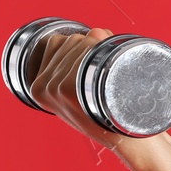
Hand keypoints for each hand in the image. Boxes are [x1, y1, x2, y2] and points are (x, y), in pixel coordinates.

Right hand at [29, 27, 134, 153]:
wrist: (130, 139)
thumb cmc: (113, 113)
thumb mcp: (91, 89)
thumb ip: (89, 55)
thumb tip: (98, 31)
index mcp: (39, 87)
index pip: (54, 42)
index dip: (80, 43)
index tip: (96, 60)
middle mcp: (42, 87)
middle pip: (69, 40)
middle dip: (93, 44)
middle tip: (110, 68)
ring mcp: (54, 88)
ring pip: (79, 43)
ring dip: (100, 47)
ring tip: (111, 72)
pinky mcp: (68, 89)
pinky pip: (84, 52)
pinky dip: (98, 50)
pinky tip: (106, 66)